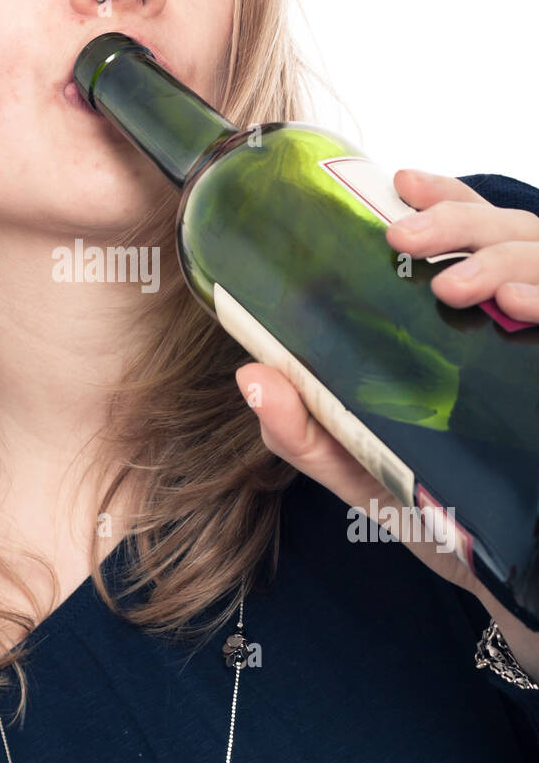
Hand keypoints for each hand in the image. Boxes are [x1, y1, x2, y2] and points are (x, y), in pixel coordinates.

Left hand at [234, 167, 538, 681]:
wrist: (508, 579)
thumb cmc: (435, 515)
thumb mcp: (359, 469)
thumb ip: (305, 431)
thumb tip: (249, 375)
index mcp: (469, 325)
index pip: (473, 230)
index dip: (445, 195)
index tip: (399, 183)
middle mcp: (517, 322)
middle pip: (509, 232)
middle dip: (459, 220)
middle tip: (403, 240)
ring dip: (503, 258)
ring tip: (454, 285)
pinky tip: (520, 309)